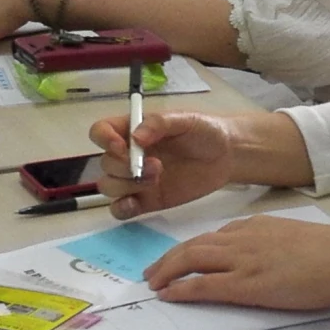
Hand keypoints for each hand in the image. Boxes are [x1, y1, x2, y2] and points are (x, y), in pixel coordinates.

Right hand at [91, 108, 238, 216]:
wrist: (228, 156)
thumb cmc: (205, 131)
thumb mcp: (186, 120)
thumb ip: (159, 124)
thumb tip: (135, 137)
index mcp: (132, 130)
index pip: (100, 132)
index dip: (104, 139)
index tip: (122, 147)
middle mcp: (128, 155)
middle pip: (105, 164)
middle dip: (124, 167)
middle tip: (155, 165)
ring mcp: (135, 180)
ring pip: (108, 187)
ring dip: (126, 186)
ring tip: (157, 179)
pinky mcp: (146, 201)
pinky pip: (120, 209)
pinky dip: (121, 209)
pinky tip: (136, 203)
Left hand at [143, 217, 329, 308]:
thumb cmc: (329, 251)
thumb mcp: (291, 236)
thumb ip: (269, 241)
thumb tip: (259, 255)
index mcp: (254, 226)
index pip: (212, 236)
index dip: (189, 248)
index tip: (178, 258)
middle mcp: (242, 239)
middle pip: (193, 245)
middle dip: (168, 258)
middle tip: (152, 272)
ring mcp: (243, 260)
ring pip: (192, 260)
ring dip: (167, 271)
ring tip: (154, 283)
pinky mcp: (247, 284)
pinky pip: (204, 284)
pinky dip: (183, 288)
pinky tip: (170, 295)